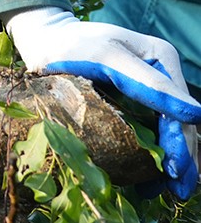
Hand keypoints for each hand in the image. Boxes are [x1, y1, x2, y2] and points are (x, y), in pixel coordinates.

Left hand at [8, 7, 200, 197]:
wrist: (44, 39)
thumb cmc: (70, 43)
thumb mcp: (106, 55)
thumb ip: (148, 82)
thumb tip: (196, 114)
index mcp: (162, 59)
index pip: (178, 109)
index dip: (180, 142)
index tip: (175, 170)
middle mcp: (162, 75)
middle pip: (178, 124)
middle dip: (181, 159)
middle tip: (177, 191)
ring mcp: (149, 91)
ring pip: (168, 133)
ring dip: (169, 163)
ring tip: (161, 190)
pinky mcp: (134, 103)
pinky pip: (149, 132)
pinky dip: (150, 157)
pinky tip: (145, 181)